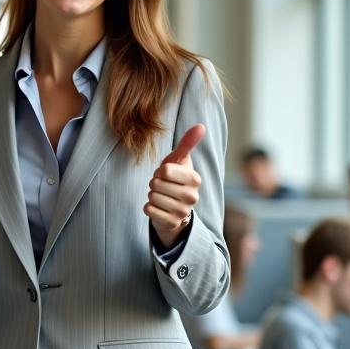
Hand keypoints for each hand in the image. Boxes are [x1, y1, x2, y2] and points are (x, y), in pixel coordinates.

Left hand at [145, 124, 204, 248]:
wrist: (174, 206)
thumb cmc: (175, 178)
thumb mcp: (180, 159)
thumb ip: (188, 143)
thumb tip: (201, 126)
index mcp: (195, 179)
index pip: (165, 171)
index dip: (160, 171)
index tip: (166, 175)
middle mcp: (192, 197)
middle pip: (156, 184)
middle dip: (155, 183)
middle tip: (163, 187)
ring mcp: (182, 211)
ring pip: (152, 197)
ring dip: (152, 195)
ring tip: (162, 196)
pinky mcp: (171, 223)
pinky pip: (148, 210)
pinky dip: (149, 207)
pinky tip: (159, 208)